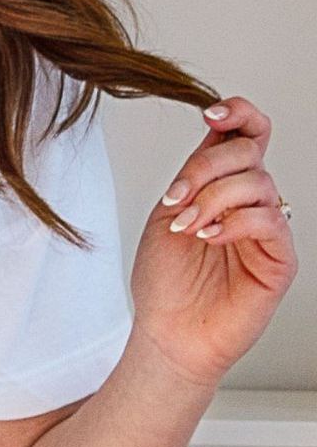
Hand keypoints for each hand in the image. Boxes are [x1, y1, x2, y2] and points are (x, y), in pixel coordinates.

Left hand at [129, 95, 297, 390]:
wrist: (167, 332)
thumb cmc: (165, 280)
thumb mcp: (168, 212)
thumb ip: (193, 173)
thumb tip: (214, 131)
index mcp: (222, 185)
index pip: (247, 135)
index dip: (238, 114)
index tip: (210, 114)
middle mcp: (249, 202)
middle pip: (248, 152)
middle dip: (205, 169)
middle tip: (175, 199)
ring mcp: (267, 229)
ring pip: (256, 183)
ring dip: (212, 199)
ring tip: (185, 227)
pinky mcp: (280, 259)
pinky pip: (268, 221)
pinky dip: (235, 222)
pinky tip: (209, 237)